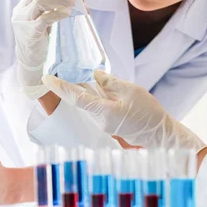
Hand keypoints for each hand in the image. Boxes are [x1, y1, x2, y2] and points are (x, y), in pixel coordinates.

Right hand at [12, 0, 77, 98]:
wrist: (31, 63)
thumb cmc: (41, 40)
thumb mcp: (47, 20)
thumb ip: (55, 4)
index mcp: (24, 6)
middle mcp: (21, 11)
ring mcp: (23, 22)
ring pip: (39, 2)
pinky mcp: (29, 34)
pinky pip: (43, 20)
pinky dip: (56, 14)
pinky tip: (67, 13)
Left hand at [42, 70, 206, 150]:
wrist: (160, 134)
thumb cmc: (149, 113)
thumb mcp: (132, 91)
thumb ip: (111, 82)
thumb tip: (96, 76)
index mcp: (104, 112)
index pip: (77, 98)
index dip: (60, 88)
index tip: (47, 78)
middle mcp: (99, 121)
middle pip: (80, 100)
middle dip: (68, 87)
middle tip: (56, 71)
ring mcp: (103, 124)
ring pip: (88, 103)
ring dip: (81, 90)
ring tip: (73, 74)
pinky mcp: (108, 124)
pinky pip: (96, 107)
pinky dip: (92, 96)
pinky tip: (93, 85)